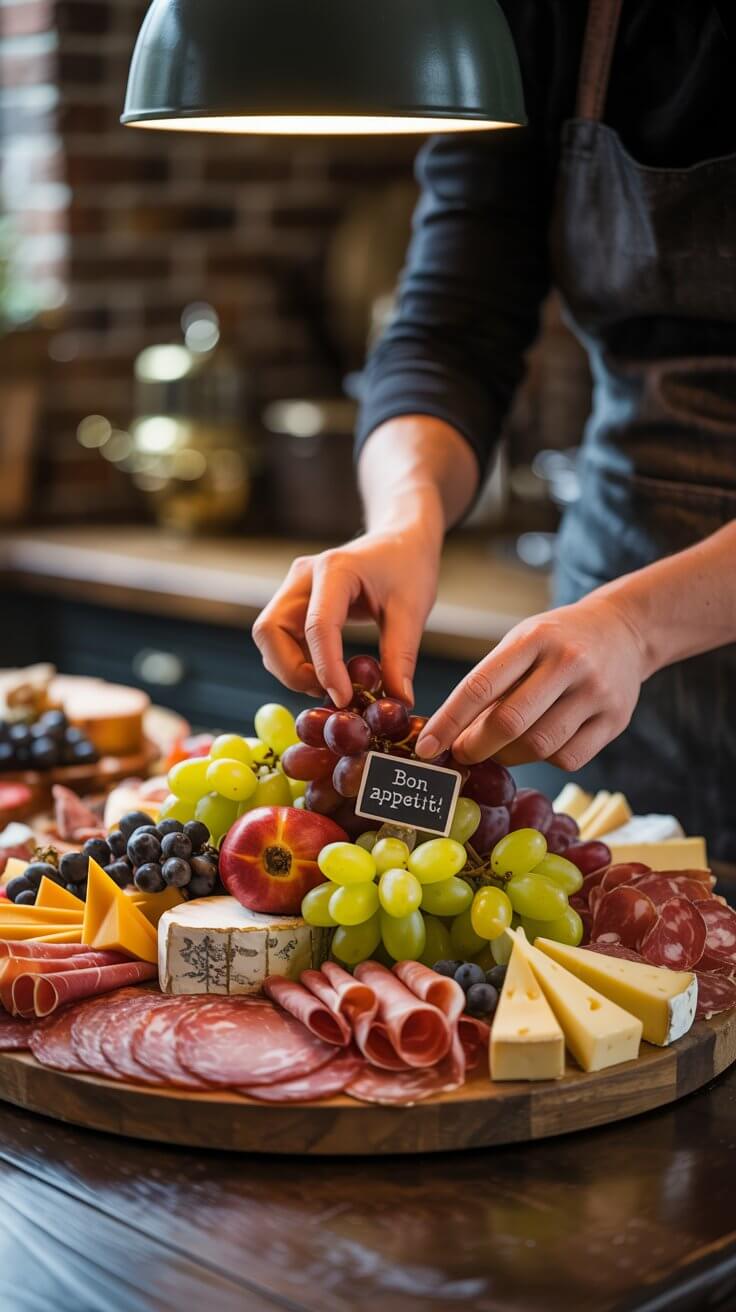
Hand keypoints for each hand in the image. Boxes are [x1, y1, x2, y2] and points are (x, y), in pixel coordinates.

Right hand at [253, 522, 441, 706]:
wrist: (399, 540)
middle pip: (270, 631)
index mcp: (334, 569)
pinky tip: (329, 672)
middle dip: (291, 670)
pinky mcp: (294, 602)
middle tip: (328, 692)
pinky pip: (281, 640)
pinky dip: (298, 663)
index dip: (325, 667)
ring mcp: (293, 588)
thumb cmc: (407, 566)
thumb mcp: (413, 610)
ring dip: (292, 669)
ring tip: (334, 683)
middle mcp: (303, 576)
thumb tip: (398, 703)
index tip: (343, 698)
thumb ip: (401, 656)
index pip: (317, 625)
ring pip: (270, 639)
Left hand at [416, 591, 647, 770]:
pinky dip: (544, 760)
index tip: (426, 747)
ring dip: (509, 757)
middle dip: (476, 746)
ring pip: (539, 746)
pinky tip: (539, 745)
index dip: (448, 722)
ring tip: (499, 748)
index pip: (480, 686)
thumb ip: (490, 684)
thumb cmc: (557, 640)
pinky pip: (568, 758)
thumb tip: (453, 736)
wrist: (624, 631)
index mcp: (534, 639)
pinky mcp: (615, 720)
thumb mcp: (521, 643)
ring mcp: (596, 693)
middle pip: (510, 723)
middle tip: (462, 754)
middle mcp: (568, 662)